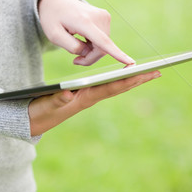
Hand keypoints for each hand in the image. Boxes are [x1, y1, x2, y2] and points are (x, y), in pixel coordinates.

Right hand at [29, 70, 160, 135]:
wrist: (34, 119)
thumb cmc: (41, 110)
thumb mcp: (48, 104)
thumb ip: (58, 99)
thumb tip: (69, 94)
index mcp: (85, 98)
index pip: (111, 87)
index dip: (127, 79)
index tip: (143, 72)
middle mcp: (91, 97)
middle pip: (118, 87)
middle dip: (137, 79)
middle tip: (157, 72)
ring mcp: (88, 96)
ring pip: (114, 86)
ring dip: (130, 79)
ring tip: (145, 72)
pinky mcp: (83, 95)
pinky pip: (105, 86)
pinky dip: (116, 79)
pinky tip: (121, 76)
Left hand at [38, 0, 133, 65]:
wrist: (55, 1)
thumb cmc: (52, 18)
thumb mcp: (54, 35)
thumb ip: (71, 47)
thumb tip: (89, 52)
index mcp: (83, 21)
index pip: (102, 41)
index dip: (116, 53)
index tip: (130, 62)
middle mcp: (97, 17)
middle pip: (102, 49)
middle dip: (90, 57)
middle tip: (75, 59)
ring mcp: (103, 16)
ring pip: (104, 46)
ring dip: (91, 50)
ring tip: (76, 42)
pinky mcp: (105, 17)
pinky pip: (104, 39)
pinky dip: (94, 43)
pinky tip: (83, 37)